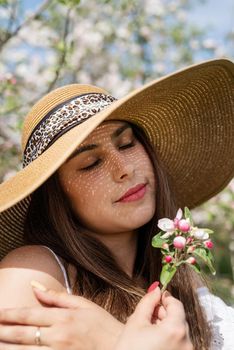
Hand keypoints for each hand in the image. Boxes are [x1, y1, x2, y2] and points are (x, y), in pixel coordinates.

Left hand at [0, 285, 122, 349]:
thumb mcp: (84, 305)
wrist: (122, 348)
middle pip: (23, 334)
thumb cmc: (103, 325)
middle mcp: (59, 336)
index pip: (30, 314)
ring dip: (9, 346)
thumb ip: (57, 297)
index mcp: (64, 318)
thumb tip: (34, 286)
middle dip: (3, 330)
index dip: (10, 314)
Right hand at [115, 287, 192, 349]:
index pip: (177, 305)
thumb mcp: (136, 322)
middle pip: (179, 319)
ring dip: (167, 326)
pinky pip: (179, 344)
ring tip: (149, 329)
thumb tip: (156, 288)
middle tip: (150, 314)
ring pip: (179, 332)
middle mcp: (186, 343)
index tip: (157, 297)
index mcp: (176, 330)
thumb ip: (148, 301)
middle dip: (165, 313)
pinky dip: (170, 339)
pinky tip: (154, 341)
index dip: (166, 298)